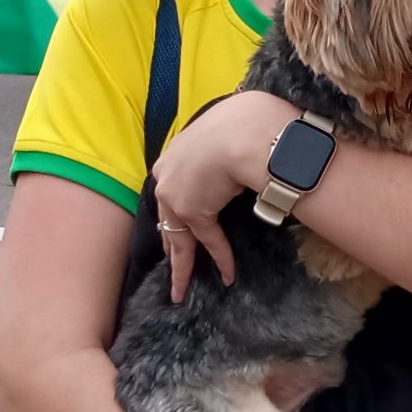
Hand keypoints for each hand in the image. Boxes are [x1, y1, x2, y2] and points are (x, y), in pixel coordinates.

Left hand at [152, 91, 289, 299]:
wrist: (243, 130)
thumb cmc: (241, 122)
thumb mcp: (225, 131)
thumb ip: (224, 145)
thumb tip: (245, 144)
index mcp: (173, 153)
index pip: (170, 188)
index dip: (174, 210)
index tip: (177, 223)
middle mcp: (167, 175)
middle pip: (166, 218)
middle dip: (170, 242)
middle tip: (172, 262)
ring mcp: (175, 195)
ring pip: (177, 238)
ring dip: (182, 267)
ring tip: (181, 289)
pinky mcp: (192, 212)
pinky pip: (206, 241)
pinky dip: (220, 258)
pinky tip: (227, 275)